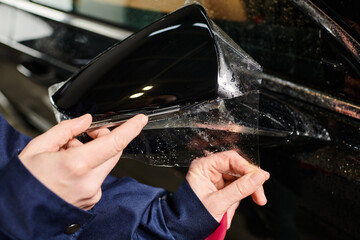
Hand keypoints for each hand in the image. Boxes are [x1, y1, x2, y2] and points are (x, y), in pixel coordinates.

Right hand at [19, 114, 147, 209]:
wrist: (19, 212)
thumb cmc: (25, 182)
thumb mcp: (38, 147)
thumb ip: (66, 130)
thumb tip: (85, 121)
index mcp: (76, 165)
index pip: (114, 143)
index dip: (130, 129)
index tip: (140, 120)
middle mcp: (89, 182)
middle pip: (113, 151)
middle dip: (105, 137)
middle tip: (86, 133)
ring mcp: (92, 193)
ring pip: (106, 163)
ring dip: (95, 152)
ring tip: (69, 153)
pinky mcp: (92, 199)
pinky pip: (99, 175)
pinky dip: (90, 166)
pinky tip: (71, 167)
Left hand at [186, 151, 269, 227]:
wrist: (184, 229)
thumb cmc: (192, 215)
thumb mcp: (218, 202)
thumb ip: (240, 189)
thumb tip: (258, 178)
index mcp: (203, 167)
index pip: (230, 159)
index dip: (247, 168)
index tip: (260, 177)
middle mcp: (209, 170)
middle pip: (237, 169)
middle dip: (249, 184)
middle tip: (259, 195)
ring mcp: (215, 179)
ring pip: (238, 180)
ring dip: (241, 196)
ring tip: (231, 211)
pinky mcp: (219, 189)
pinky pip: (235, 190)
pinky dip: (236, 201)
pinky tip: (228, 212)